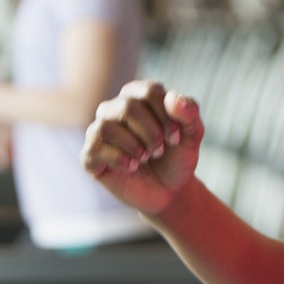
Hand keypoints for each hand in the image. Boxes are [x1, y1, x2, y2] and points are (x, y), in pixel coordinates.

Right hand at [81, 80, 203, 216]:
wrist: (169, 191)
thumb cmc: (176, 157)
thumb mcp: (192, 135)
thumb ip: (189, 113)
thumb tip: (173, 98)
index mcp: (138, 96)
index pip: (149, 92)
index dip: (166, 116)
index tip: (175, 138)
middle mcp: (114, 108)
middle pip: (127, 107)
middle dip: (151, 132)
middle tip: (160, 150)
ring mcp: (99, 131)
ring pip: (106, 127)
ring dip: (133, 145)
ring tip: (146, 158)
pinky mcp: (91, 155)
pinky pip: (95, 149)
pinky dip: (119, 159)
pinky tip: (133, 167)